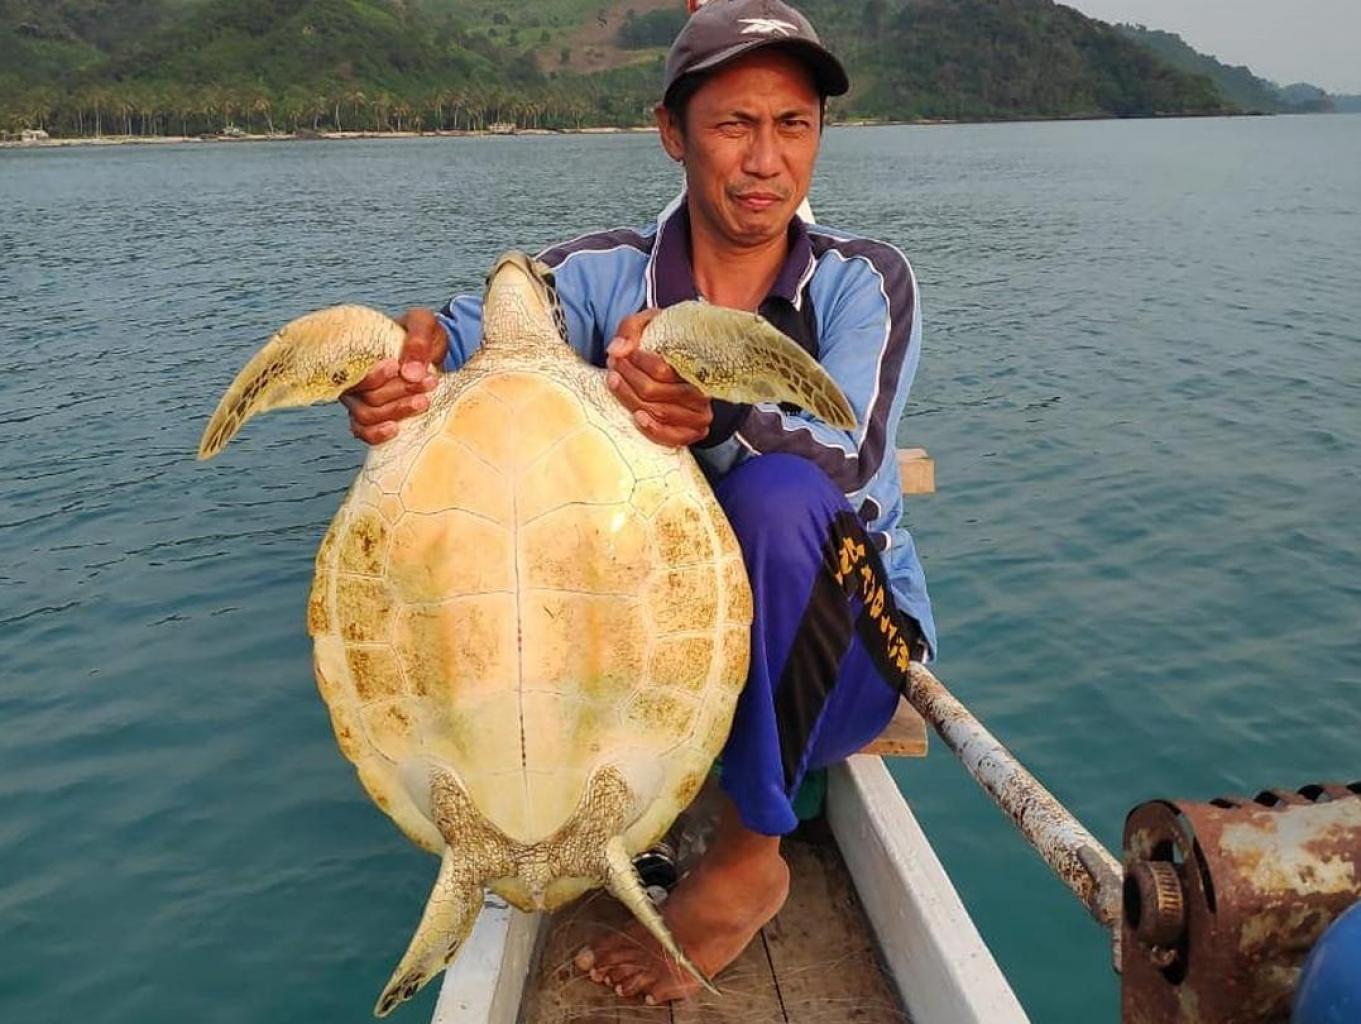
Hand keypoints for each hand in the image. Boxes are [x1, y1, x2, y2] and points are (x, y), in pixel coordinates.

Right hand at [341, 308, 445, 443]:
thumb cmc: (423, 335)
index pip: (355, 372)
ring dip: (396, 411)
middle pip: (367, 396)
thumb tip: (410, 373)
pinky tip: (397, 429)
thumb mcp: (424, 325)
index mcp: (359, 354)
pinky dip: (377, 434)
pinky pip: (364, 432)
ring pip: (366, 416)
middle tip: (429, 382)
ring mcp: (362, 399)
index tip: (395, 366)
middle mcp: (355, 379)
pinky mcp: (374, 416)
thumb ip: (417, 341)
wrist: (435, 349)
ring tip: (424, 401)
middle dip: (399, 391)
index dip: (373, 375)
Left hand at [606, 309, 712, 447]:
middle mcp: (703, 391)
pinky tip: (637, 417)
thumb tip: (617, 350)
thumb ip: (630, 330)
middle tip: (613, 367)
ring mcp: (701, 414)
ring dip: (630, 400)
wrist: (683, 365)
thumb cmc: (665, 343)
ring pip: (659, 413)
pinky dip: (653, 430)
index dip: (634, 363)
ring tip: (614, 383)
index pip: (661, 370)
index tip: (618, 356)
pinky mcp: (695, 432)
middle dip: (628, 379)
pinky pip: (673, 437)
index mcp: (698, 364)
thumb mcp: (648, 325)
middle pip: (655, 392)